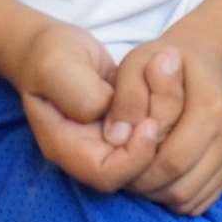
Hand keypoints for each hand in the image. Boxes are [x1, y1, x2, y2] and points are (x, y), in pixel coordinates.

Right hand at [8, 20, 161, 191]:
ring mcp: (110, 139)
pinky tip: (168, 76)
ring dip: (170, 115)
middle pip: (137, 168)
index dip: (134, 158)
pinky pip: (158, 130)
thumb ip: (80, 94)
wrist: (56, 46)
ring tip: (170, 74)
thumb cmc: (50, 55)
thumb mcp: (56, 66)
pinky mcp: (128, 124)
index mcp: (65, 146)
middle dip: (160, 135)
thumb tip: (108, 113)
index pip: (106, 175)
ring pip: (153, 149)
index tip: (150, 123)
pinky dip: (170, 106)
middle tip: (170, 91)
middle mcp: (90, 150)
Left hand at [120, 38, 221, 216]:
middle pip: (182, 187)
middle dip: (145, 188)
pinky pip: (201, 200)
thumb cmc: (163, 63)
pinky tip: (160, 175)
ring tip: (141, 171)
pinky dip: (176, 197)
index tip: (117, 159)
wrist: (204, 59)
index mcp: (211, 109)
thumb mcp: (136, 65)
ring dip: (159, 195)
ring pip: (191, 199)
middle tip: (124, 171)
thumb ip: (126, 99)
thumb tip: (117, 139)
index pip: (172, 162)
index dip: (138, 171)